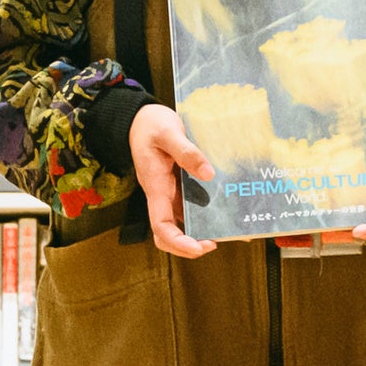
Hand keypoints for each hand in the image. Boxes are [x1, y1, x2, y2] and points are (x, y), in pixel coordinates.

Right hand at [127, 103, 215, 257]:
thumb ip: (187, 152)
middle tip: (216, 242)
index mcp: (156, 187)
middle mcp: (162, 195)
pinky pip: (190, 205)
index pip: (161, 227)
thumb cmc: (150, 125)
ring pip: (181, 222)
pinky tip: (223, 208)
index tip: (199, 247)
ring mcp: (170, 192)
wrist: (141, 119)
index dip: (178, 242)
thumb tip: (208, 174)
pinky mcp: (178, 185)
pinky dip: (204, 213)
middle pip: (169, 233)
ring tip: (224, 229)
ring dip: (199, 231)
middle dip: (189, 245)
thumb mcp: (168, 133)